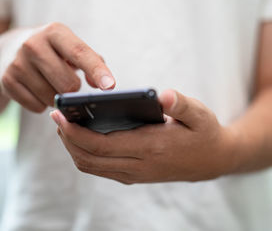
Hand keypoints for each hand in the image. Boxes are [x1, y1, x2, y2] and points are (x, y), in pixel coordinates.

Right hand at [0, 22, 114, 112]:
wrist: (9, 49)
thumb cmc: (52, 51)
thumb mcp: (70, 47)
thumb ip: (93, 62)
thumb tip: (103, 86)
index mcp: (54, 31)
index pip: (80, 53)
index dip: (97, 71)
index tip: (110, 86)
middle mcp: (33, 44)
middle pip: (68, 84)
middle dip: (73, 90)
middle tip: (68, 84)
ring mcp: (17, 63)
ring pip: (52, 98)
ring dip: (57, 99)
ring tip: (50, 84)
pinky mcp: (7, 81)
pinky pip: (36, 107)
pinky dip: (41, 104)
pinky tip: (36, 90)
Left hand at [50, 89, 236, 183]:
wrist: (214, 161)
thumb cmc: (204, 133)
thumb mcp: (199, 115)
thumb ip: (181, 105)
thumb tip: (164, 95)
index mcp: (150, 148)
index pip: (100, 145)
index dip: (75, 132)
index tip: (59, 115)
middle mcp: (138, 166)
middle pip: (88, 158)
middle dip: (67, 139)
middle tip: (56, 116)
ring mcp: (134, 174)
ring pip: (91, 167)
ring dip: (73, 148)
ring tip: (65, 126)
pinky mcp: (133, 175)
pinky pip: (100, 169)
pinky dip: (84, 155)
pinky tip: (83, 137)